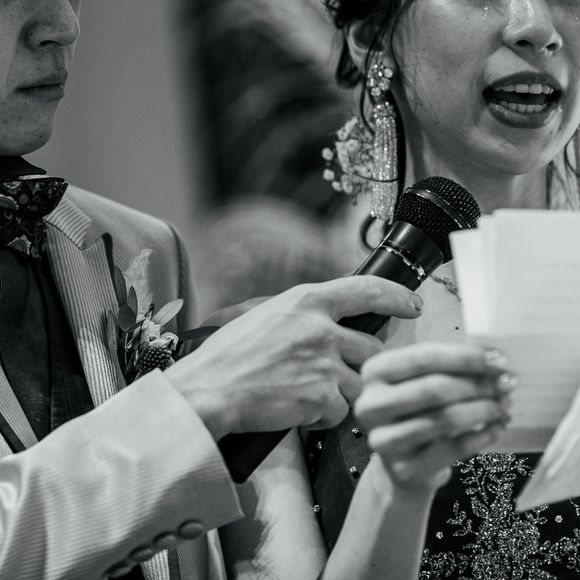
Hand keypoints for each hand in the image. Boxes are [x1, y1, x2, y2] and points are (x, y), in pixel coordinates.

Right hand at [166, 276, 422, 439]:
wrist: (208, 390)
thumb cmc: (230, 355)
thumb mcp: (267, 315)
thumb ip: (305, 314)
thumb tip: (333, 318)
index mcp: (306, 301)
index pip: (367, 289)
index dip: (396, 296)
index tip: (411, 304)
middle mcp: (321, 327)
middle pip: (372, 347)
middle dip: (360, 364)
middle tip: (336, 374)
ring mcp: (324, 362)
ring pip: (361, 382)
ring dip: (342, 393)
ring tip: (306, 393)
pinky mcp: (322, 396)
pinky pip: (342, 410)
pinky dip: (325, 416)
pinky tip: (297, 409)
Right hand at [355, 342, 513, 492]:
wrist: (400, 462)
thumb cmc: (415, 411)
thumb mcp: (418, 381)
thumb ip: (447, 366)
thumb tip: (493, 359)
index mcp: (374, 372)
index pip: (423, 358)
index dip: (465, 357)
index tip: (499, 359)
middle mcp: (371, 404)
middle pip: (434, 388)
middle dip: (478, 384)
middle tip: (507, 384)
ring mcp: (384, 439)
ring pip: (446, 419)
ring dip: (484, 409)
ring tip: (503, 405)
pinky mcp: (404, 468)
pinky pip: (454, 448)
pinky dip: (483, 435)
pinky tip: (496, 427)